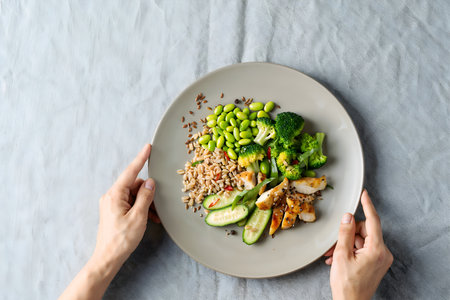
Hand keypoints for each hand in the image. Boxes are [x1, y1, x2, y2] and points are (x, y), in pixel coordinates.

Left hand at [60, 144, 159, 299]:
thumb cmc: (121, 239)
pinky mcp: (113, 211)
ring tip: (153, 217)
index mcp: (115, 195)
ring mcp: (111, 204)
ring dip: (146, 203)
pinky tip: (148, 218)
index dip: (140, 159)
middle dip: (148, 193)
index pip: (131, 172)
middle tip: (157, 207)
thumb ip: (145, 197)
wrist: (107, 258)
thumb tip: (150, 182)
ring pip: (134, 195)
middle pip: (135, 185)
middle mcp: (111, 196)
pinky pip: (130, 203)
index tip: (147, 147)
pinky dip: (140, 208)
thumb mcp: (139, 216)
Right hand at [324, 190, 392, 299]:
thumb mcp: (342, 255)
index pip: (373, 221)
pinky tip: (338, 259)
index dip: (367, 205)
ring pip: (362, 240)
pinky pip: (363, 249)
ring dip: (346, 244)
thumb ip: (345, 233)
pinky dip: (351, 251)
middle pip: (365, 231)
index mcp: (377, 249)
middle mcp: (383, 253)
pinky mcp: (376, 263)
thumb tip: (348, 217)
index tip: (364, 194)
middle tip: (335, 244)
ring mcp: (381, 259)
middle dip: (348, 234)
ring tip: (334, 255)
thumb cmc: (347, 285)